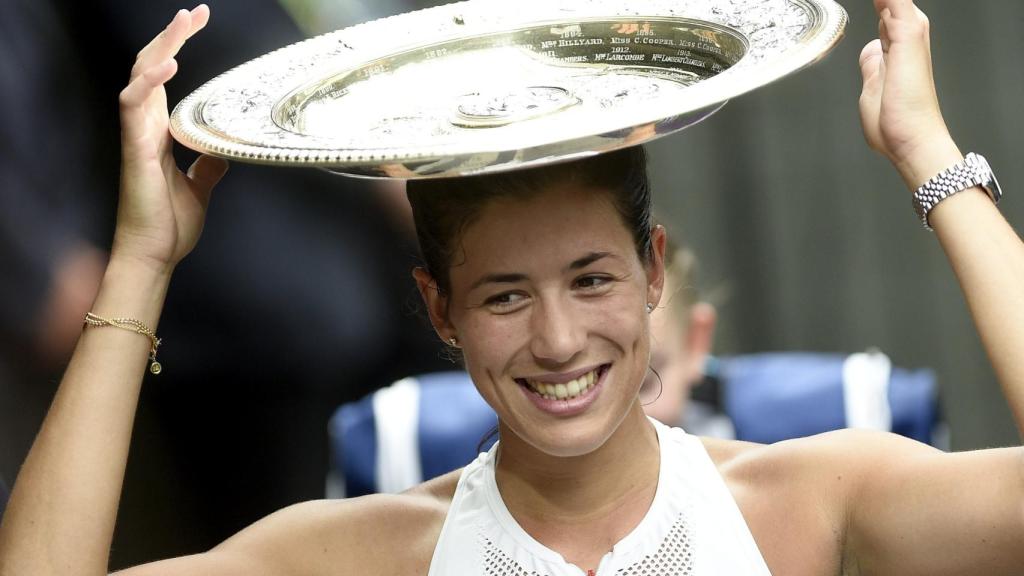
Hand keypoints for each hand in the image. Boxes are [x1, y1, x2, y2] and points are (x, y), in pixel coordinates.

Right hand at [112, 5, 227, 272]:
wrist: (154, 255)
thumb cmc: (169, 226)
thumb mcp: (200, 189)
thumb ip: (208, 167)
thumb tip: (221, 152)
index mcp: (158, 133)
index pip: (163, 79)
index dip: (175, 48)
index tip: (197, 24)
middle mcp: (145, 128)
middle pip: (151, 68)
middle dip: (172, 37)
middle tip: (196, 13)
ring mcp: (137, 136)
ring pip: (141, 78)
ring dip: (161, 47)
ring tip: (184, 23)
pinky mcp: (135, 150)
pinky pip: (134, 107)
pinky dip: (149, 83)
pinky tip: (167, 66)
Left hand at [858, 0, 959, 188]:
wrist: (913, 140)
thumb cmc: (896, 124)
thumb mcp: (873, 86)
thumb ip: (873, 64)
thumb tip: (872, 51)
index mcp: (898, 46)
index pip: (885, 10)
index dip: (878, 3)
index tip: (872, 3)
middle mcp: (908, 35)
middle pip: (891, 1)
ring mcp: (910, 33)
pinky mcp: (908, 35)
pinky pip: (895, 0)